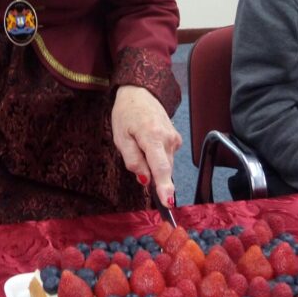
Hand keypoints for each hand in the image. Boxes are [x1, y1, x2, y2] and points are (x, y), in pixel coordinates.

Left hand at [111, 85, 180, 207]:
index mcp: (153, 137)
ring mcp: (175, 138)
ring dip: (152, 163)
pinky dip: (157, 156)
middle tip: (135, 153)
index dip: (164, 187)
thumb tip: (145, 180)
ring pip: (165, 164)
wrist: (140, 93)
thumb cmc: (126, 114)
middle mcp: (168, 138)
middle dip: (150, 172)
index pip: (161, 167)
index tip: (168, 203)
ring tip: (140, 143)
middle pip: (162, 169)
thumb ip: (133, 161)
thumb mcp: (121, 138)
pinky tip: (148, 143)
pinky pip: (167, 157)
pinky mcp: (176, 139)